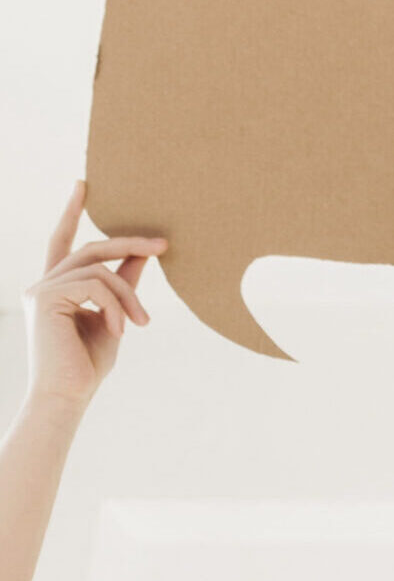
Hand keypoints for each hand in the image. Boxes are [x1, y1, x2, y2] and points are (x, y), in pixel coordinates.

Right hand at [22, 182, 162, 413]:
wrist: (67, 396)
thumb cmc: (87, 364)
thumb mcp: (114, 317)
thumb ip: (123, 284)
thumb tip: (144, 253)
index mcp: (57, 287)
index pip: (63, 241)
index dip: (72, 212)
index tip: (84, 185)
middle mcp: (43, 284)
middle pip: (92, 248)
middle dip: (130, 243)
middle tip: (165, 244)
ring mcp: (41, 289)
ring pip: (99, 269)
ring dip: (129, 294)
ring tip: (141, 323)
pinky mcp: (46, 298)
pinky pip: (95, 285)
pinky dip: (116, 305)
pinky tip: (121, 330)